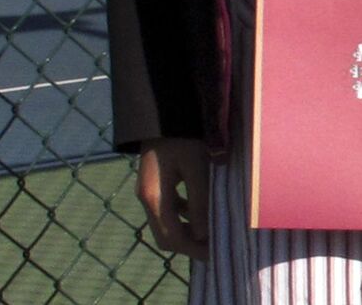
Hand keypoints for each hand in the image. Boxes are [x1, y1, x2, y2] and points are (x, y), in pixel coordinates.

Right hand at [136, 138, 209, 259]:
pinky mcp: (155, 181)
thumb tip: (205, 233)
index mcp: (153, 196)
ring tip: (213, 230)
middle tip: (215, 246)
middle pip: (165, 234)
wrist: (164, 109)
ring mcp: (148, 189)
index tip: (214, 253)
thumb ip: (200, 199)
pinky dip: (184, 214)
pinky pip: (168, 207)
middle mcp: (146, 197)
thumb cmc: (183, 134)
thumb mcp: (196, 166)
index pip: (171, 236)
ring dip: (188, 229)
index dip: (193, 248)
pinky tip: (201, 208)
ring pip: (166, 222)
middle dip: (190, 243)